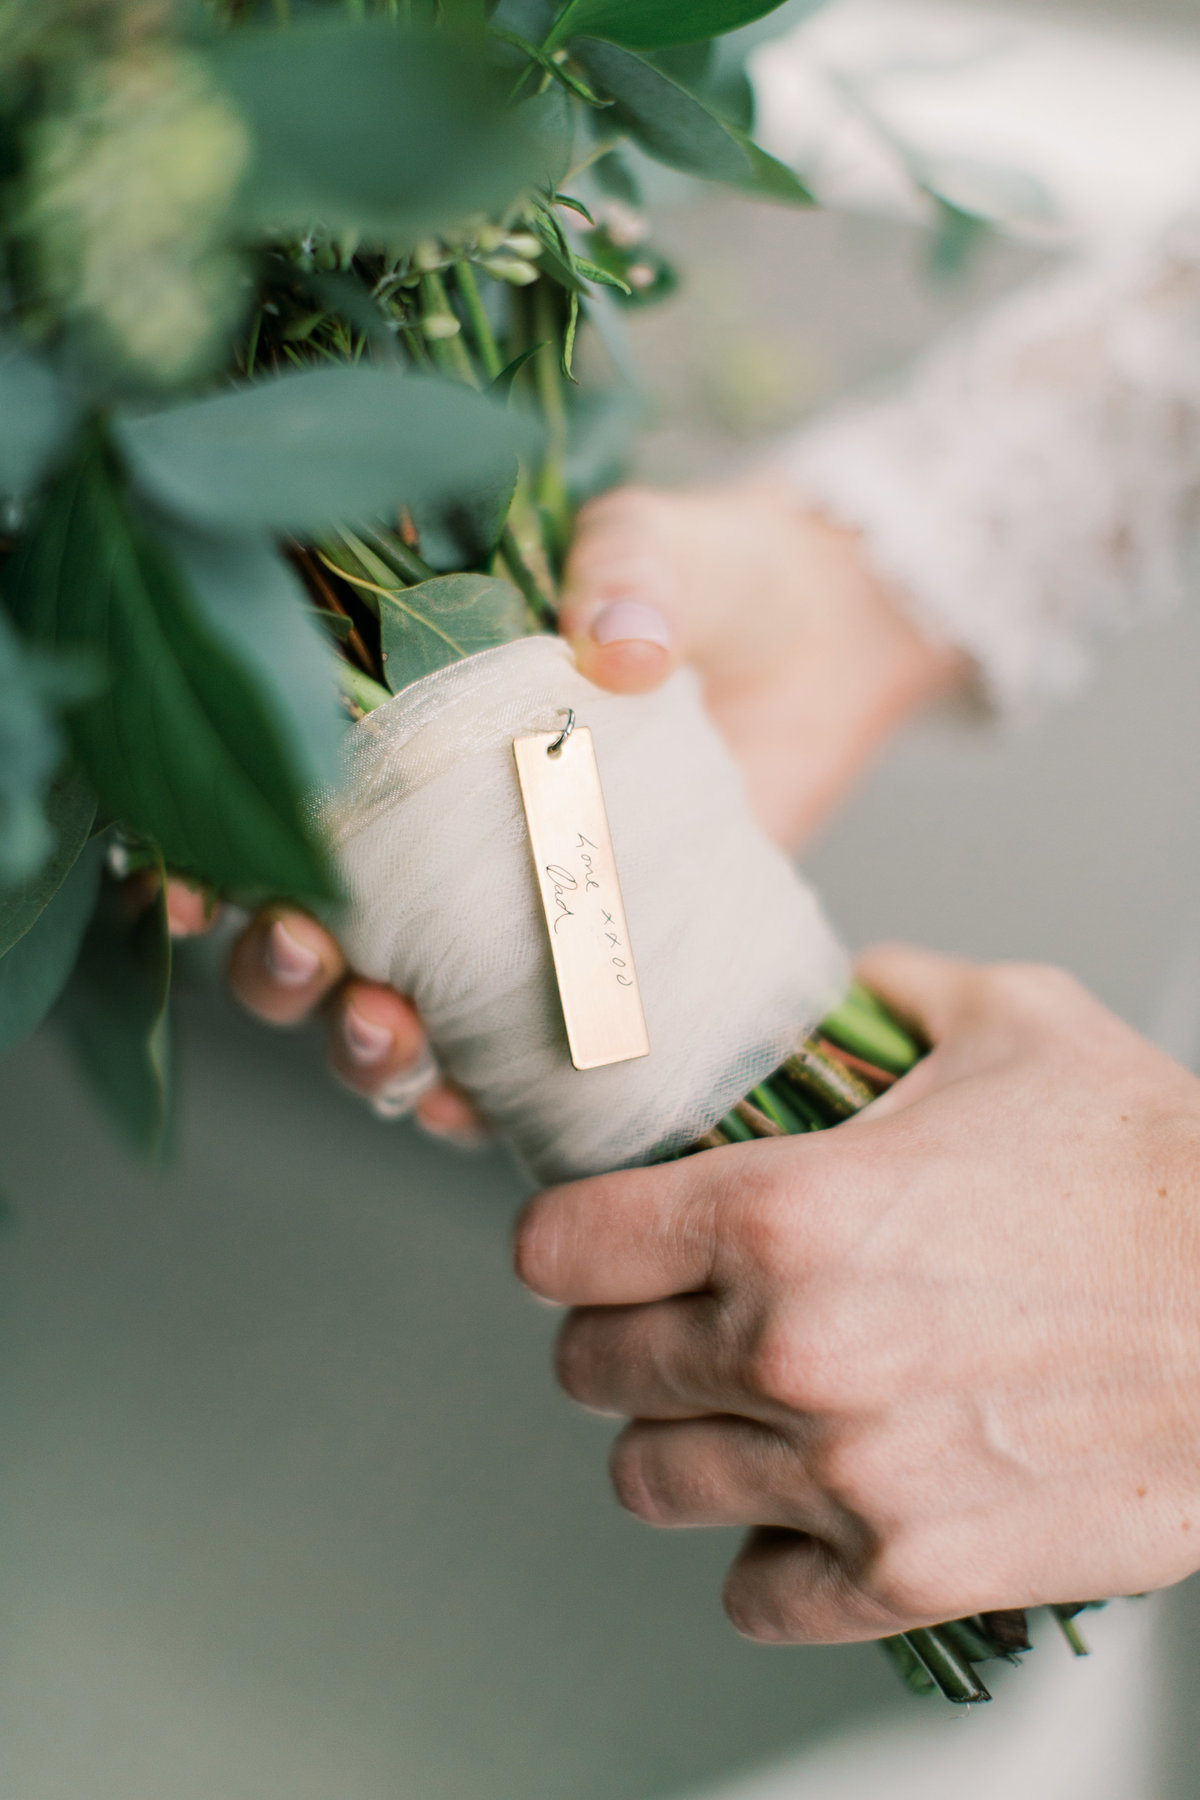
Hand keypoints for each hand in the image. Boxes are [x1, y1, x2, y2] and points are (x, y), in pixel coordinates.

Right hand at [191, 472, 961, 1130]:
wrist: (821, 641)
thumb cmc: (712, 580)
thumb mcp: (655, 548)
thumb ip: (624, 570)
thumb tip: (620, 647)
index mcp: (403, 730)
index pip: (277, 804)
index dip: (215, 855)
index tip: (193, 885)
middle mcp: (435, 837)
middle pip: (309, 933)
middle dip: (279, 969)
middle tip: (309, 960)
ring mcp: (508, 916)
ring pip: (388, 1013)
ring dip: (362, 1050)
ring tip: (393, 1042)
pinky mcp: (593, 970)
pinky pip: (510, 1064)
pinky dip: (474, 1101)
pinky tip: (468, 1108)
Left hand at [515, 948, 1199, 1641]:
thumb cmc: (1160, 1174)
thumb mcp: (1014, 1023)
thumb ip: (887, 991)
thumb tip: (837, 988)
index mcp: (783, 1211)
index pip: (561, 1248)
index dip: (564, 1239)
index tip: (583, 1244)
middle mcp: (790, 1347)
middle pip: (592, 1368)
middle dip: (617, 1337)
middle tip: (665, 1320)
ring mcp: (844, 1472)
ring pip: (652, 1480)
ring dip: (678, 1441)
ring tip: (729, 1408)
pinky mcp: (909, 1568)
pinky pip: (756, 1595)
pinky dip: (764, 1554)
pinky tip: (801, 1504)